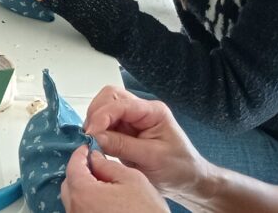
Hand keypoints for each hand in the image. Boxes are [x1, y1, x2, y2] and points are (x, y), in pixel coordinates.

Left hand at [61, 146, 167, 212]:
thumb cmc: (145, 209)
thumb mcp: (131, 179)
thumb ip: (107, 165)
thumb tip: (94, 157)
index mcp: (84, 194)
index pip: (73, 167)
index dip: (81, 153)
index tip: (90, 147)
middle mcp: (76, 210)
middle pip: (69, 184)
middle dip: (80, 170)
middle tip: (98, 163)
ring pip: (74, 199)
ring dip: (84, 187)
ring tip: (104, 181)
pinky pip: (81, 210)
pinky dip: (88, 201)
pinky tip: (106, 198)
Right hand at [83, 86, 209, 198]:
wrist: (188, 179)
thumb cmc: (178, 167)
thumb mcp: (152, 158)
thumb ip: (123, 145)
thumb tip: (96, 137)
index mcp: (153, 111)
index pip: (121, 104)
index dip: (102, 116)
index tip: (91, 134)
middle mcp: (141, 111)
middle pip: (110, 98)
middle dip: (96, 115)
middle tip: (90, 137)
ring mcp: (133, 120)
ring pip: (105, 109)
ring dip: (95, 122)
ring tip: (94, 142)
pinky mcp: (126, 132)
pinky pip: (106, 125)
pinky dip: (98, 132)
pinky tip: (98, 145)